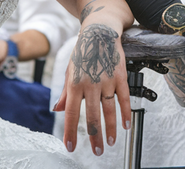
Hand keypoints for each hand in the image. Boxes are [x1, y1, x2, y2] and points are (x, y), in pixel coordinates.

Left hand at [54, 24, 130, 155]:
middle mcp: (90, 84)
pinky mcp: (120, 76)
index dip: (71, 131)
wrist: (100, 32)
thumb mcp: (69, 71)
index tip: (71, 146)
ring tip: (110, 142)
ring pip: (109, 110)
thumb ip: (65, 92)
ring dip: (110, 129)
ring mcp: (107, 80)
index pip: (72, 113)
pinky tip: (126, 125)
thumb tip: (58, 110)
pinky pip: (124, 98)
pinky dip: (126, 113)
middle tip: (96, 151)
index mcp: (75, 84)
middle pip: (92, 116)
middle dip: (94, 136)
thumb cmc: (83, 52)